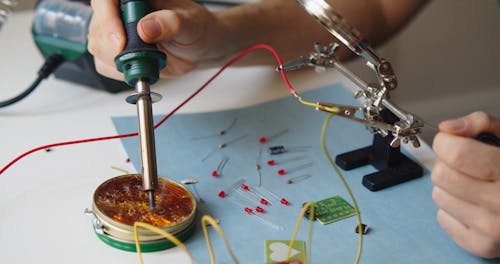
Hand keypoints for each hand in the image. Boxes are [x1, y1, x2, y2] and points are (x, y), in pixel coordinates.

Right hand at [88, 0, 222, 78]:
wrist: (199, 48)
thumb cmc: (196, 28)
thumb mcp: (190, 23)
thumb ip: (170, 23)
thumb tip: (147, 27)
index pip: (106, 1)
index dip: (107, 20)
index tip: (120, 41)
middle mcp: (121, 12)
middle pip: (98, 26)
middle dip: (113, 47)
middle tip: (139, 58)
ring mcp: (117, 32)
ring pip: (98, 47)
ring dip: (120, 61)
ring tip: (148, 61)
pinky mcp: (117, 52)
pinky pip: (105, 65)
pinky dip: (122, 72)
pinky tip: (142, 67)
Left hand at [432, 111, 499, 257]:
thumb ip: (480, 123)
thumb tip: (448, 128)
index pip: (456, 153)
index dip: (446, 142)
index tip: (451, 141)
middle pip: (442, 175)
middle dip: (446, 164)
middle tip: (463, 165)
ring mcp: (493, 228)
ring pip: (438, 196)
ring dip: (448, 187)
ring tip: (472, 185)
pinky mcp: (482, 246)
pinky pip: (442, 218)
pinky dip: (452, 210)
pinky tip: (473, 204)